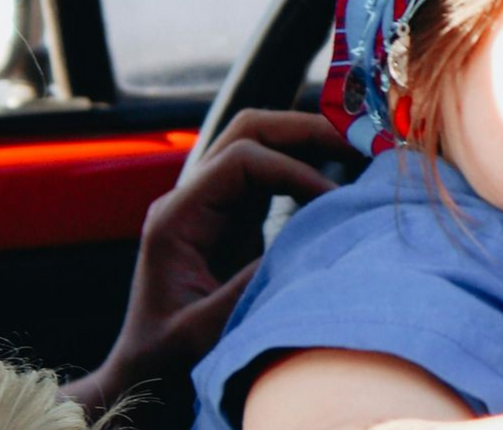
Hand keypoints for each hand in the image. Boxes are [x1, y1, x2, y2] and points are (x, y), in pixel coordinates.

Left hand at [67, 109, 355, 426]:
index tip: (332, 199)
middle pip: (248, 131)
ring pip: (260, 144)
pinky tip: (337, 181)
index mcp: (176, 217)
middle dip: (303, 131)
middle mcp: (190, 198)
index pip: (240, 160)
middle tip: (357, 144)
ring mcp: (210, 204)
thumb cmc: (163, 356)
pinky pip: (269, 175)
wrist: (145, 371)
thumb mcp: (201, 330)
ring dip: (307, 143)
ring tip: (356, 153)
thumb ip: (244, 288)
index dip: (292, 169)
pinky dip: (305, 168)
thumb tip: (302, 246)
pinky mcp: (231, 219)